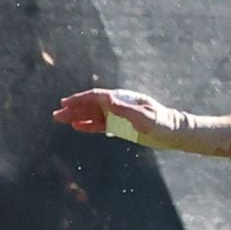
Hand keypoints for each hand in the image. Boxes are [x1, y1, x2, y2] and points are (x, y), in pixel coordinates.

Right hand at [51, 88, 167, 140]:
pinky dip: (88, 125)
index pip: (98, 97)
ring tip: (60, 119)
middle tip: (56, 114)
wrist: (174, 132)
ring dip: (77, 116)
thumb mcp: (145, 117)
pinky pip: (100, 125)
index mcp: (124, 99)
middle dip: (74, 108)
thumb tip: (107, 98)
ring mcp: (119, 116)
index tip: (66, 102)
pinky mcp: (121, 126)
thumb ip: (126, 109)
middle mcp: (119, 105)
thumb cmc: (162, 123)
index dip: (81, 99)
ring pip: (93, 115)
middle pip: (92, 105)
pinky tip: (77, 126)